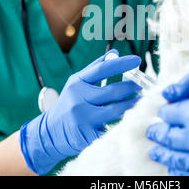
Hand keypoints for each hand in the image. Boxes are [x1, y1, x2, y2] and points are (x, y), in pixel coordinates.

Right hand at [20, 49, 141, 174]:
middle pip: (112, 91)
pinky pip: (112, 127)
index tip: (136, 60)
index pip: (102, 69)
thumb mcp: (77, 84)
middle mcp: (79, 99)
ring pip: (116, 110)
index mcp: (77, 83)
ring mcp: (83, 118)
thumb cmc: (69, 104)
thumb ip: (96, 68)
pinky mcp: (88, 135)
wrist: (49, 133)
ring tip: (138, 101)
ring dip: (131, 105)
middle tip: (139, 87)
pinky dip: (123, 123)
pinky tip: (129, 119)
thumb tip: (115, 53)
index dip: (121, 64)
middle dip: (130, 88)